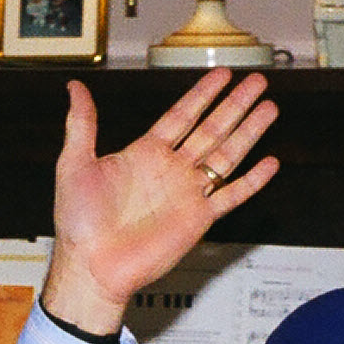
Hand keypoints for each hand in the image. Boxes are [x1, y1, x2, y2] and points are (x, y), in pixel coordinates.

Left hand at [41, 71, 278, 336]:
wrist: (91, 267)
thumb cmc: (78, 224)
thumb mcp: (74, 164)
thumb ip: (81, 124)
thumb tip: (75, 89)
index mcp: (144, 154)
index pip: (182, 115)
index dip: (203, 94)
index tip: (222, 75)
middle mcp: (170, 171)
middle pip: (212, 128)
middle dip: (236, 104)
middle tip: (256, 81)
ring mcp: (187, 194)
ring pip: (227, 154)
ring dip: (249, 131)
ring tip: (268, 108)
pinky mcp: (198, 219)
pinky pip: (232, 196)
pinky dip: (252, 181)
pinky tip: (269, 163)